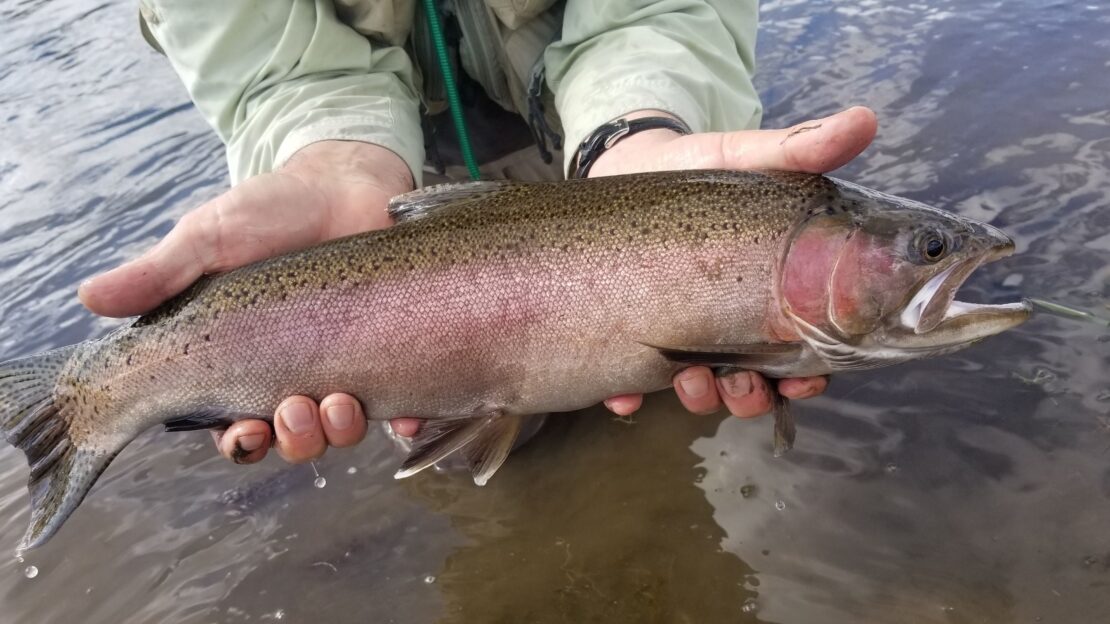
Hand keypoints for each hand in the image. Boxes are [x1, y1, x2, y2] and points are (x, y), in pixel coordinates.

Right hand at [79, 140, 414, 463]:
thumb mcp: (209, 238)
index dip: (240, 441)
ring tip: (338, 403)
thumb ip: (158, 274)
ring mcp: (346, 363)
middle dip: (294, 440)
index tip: (244, 433)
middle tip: (297, 408)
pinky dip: (403, 417)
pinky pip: (402, 400)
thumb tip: (87, 299)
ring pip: (342, 428)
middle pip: (293, 438)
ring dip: (338, 431)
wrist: (345, 181)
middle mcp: (297, 370)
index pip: (236, 424)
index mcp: (246, 359)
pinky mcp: (392, 349)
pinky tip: (405, 415)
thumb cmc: (272, 210)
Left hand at [587, 106, 878, 418]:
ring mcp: (681, 333)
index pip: (805, 351)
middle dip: (753, 397)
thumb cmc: (701, 168)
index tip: (806, 379)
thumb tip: (865, 119)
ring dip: (702, 399)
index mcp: (771, 296)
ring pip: (701, 388)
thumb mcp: (751, 157)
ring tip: (691, 382)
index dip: (811, 376)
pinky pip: (630, 380)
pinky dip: (626, 397)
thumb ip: (802, 148)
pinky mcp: (632, 332)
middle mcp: (730, 324)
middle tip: (743, 386)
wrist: (630, 163)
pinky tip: (623, 400)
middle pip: (756, 382)